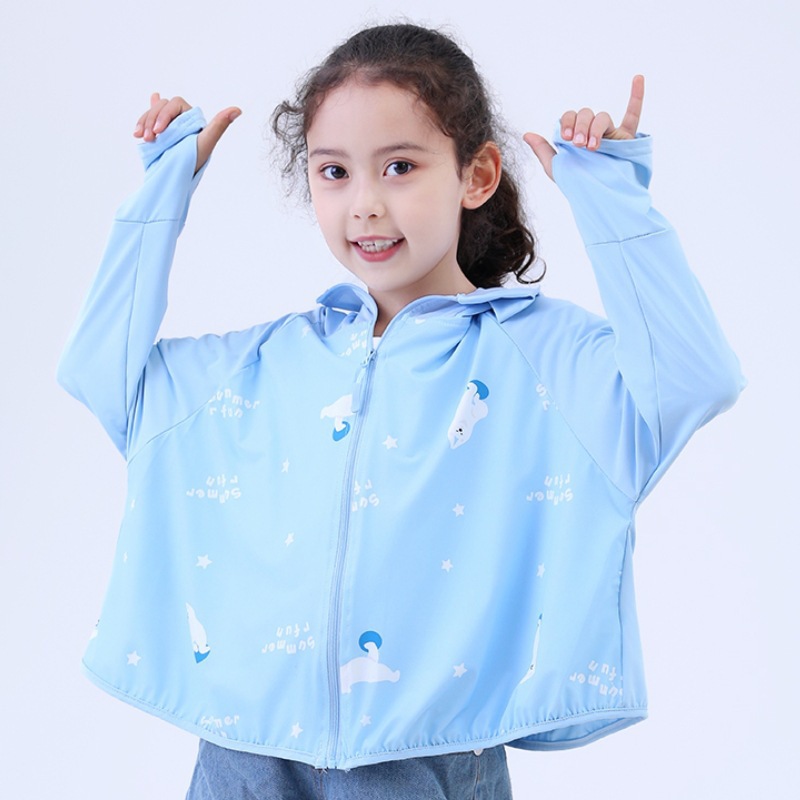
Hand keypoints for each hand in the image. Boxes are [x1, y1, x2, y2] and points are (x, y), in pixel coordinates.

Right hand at [133, 93, 241, 173]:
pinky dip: (140, 124)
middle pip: (161, 106)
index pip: (175, 104)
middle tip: (148, 139)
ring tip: (142, 138)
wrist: (175, 181)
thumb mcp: (206, 144)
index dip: (164, 114)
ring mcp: (168, 125)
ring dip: (144, 122)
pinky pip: (147, 120)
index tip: (159, 132)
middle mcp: (181, 119)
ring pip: (152, 113)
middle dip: (152, 120)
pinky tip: (137, 130)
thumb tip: (238, 109)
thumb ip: (219, 126)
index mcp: (193, 119)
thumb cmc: (194, 163)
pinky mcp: (158, 132)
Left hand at [523, 75, 644, 180]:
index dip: (567, 124)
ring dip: (596, 129)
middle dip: (581, 126)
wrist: (599, 197)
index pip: (569, 118)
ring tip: (593, 148)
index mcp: (575, 135)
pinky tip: (638, 78)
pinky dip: (637, 96)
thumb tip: (526, 134)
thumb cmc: (577, 184)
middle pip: (586, 113)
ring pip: (603, 117)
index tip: (566, 138)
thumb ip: (543, 150)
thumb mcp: (556, 168)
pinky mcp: (627, 138)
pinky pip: (634, 114)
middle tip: (579, 144)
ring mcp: (610, 133)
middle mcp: (592, 131)